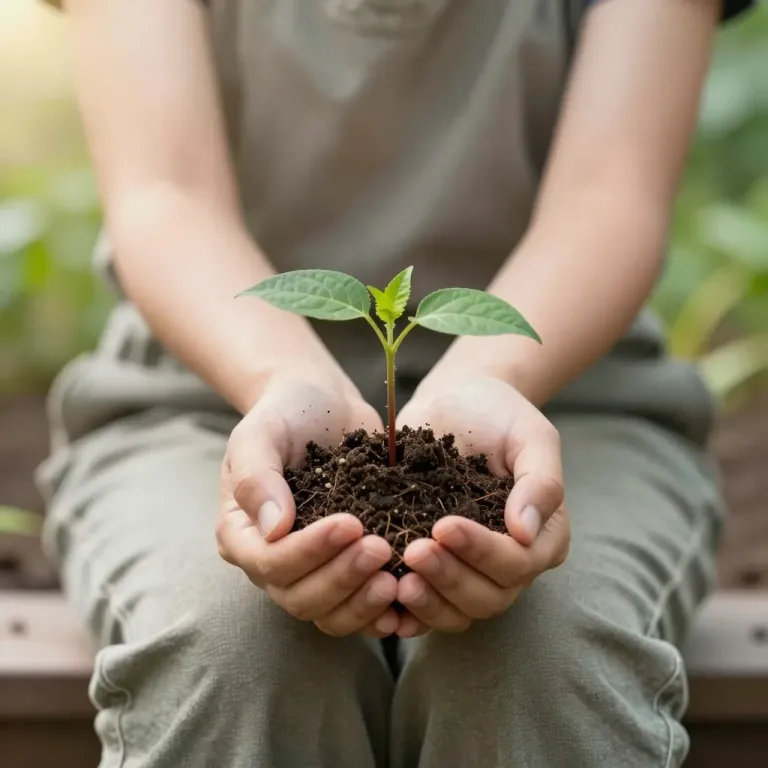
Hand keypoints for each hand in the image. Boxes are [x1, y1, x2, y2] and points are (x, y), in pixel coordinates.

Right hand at [216, 365, 399, 636]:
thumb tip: (272, 531)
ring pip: (330, 613)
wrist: (323, 404)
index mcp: (242, 533)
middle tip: (381, 548)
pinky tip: (408, 596)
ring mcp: (310, 569)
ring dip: (362, 601)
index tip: (350, 523)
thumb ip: (257, 477)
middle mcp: (272, 561)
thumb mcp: (260, 433)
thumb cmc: (286, 413)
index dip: (309, 552)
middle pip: (300, 598)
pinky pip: (359, 607)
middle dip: (342, 578)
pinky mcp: (344, 567)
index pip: (270, 563)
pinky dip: (382, 611)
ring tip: (396, 577)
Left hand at [393, 376, 569, 636]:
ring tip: (397, 578)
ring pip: (457, 612)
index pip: (517, 563)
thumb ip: (540, 481)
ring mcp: (470, 570)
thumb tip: (525, 532)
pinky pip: (424, 606)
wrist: (456, 402)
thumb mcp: (531, 436)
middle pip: (488, 597)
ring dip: (428, 600)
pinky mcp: (435, 570)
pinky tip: (382, 594)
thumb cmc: (499, 415)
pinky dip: (405, 610)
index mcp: (541, 536)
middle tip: (414, 551)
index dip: (482, 552)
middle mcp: (509, 564)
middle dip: (450, 578)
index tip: (443, 525)